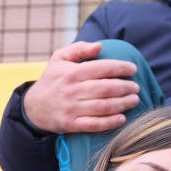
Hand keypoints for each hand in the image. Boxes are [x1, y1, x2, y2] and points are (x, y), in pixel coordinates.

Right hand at [22, 41, 141, 133]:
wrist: (33, 108)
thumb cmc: (52, 80)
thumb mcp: (59, 59)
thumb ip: (79, 49)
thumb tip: (100, 46)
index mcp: (71, 73)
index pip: (101, 68)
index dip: (120, 68)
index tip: (133, 69)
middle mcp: (72, 90)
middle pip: (105, 88)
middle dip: (125, 87)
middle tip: (136, 87)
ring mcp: (72, 108)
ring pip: (103, 106)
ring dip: (122, 104)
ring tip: (134, 100)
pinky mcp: (72, 124)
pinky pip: (95, 125)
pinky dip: (110, 122)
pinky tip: (122, 118)